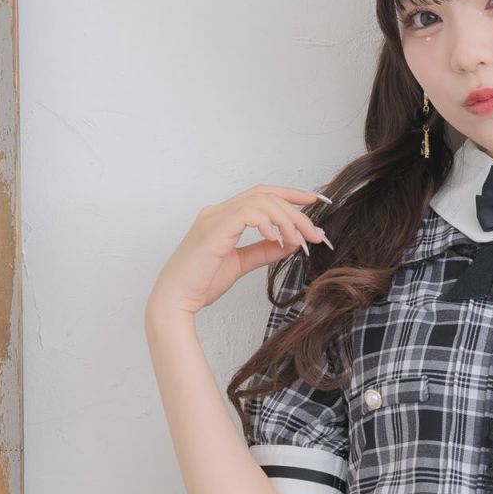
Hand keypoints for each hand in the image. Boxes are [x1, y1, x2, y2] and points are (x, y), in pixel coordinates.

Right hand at [145, 184, 334, 320]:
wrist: (176, 300)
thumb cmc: (201, 283)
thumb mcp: (241, 264)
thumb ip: (264, 251)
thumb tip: (291, 242)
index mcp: (223, 216)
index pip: (261, 193)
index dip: (290, 193)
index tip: (314, 201)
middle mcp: (217, 211)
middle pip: (265, 194)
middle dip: (297, 211)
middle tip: (316, 234)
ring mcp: (214, 218)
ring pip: (261, 201)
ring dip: (287, 219)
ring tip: (301, 240)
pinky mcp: (213, 231)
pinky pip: (247, 214)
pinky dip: (268, 224)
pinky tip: (278, 239)